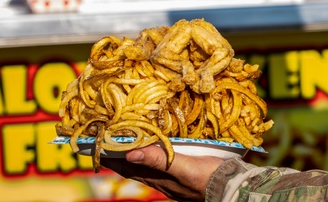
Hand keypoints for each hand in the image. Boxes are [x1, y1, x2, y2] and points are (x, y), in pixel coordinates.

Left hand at [101, 144, 225, 201]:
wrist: (232, 187)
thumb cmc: (208, 177)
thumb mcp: (184, 168)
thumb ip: (159, 160)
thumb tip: (131, 152)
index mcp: (158, 178)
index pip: (128, 167)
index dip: (112, 157)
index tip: (96, 145)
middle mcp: (161, 179)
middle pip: (133, 166)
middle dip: (119, 154)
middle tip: (106, 139)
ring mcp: (171, 177)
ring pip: (146, 164)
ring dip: (134, 153)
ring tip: (125, 141)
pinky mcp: (182, 172)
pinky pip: (160, 162)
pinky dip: (152, 153)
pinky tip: (156, 147)